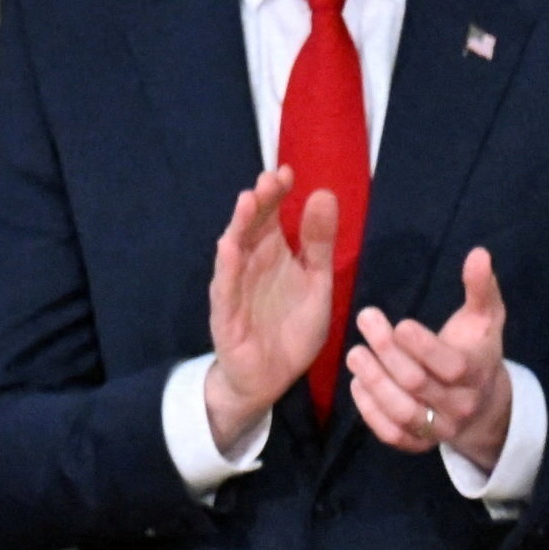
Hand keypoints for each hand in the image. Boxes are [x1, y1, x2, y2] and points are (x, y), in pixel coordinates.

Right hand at [205, 169, 339, 447]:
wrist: (270, 378)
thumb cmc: (291, 328)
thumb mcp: (316, 283)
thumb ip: (320, 244)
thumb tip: (324, 194)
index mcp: (273, 253)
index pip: (272, 215)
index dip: (278, 193)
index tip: (288, 171)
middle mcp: (250, 264)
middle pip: (252, 226)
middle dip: (260, 202)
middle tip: (270, 179)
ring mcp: (235, 287)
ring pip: (234, 251)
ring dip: (240, 226)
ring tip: (248, 201)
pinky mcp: (225, 315)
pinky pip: (224, 288)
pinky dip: (227, 268)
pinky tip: (229, 248)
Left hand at [343, 248, 513, 472]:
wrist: (485, 405)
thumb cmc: (477, 351)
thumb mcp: (486, 318)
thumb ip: (480, 287)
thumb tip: (479, 253)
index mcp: (477, 373)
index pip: (451, 366)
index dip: (422, 347)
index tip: (399, 323)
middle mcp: (460, 406)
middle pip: (417, 384)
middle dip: (387, 352)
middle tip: (365, 320)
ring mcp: (439, 429)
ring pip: (402, 411)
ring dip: (374, 381)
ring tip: (355, 354)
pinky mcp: (419, 443)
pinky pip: (391, 434)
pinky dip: (370, 412)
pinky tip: (357, 384)